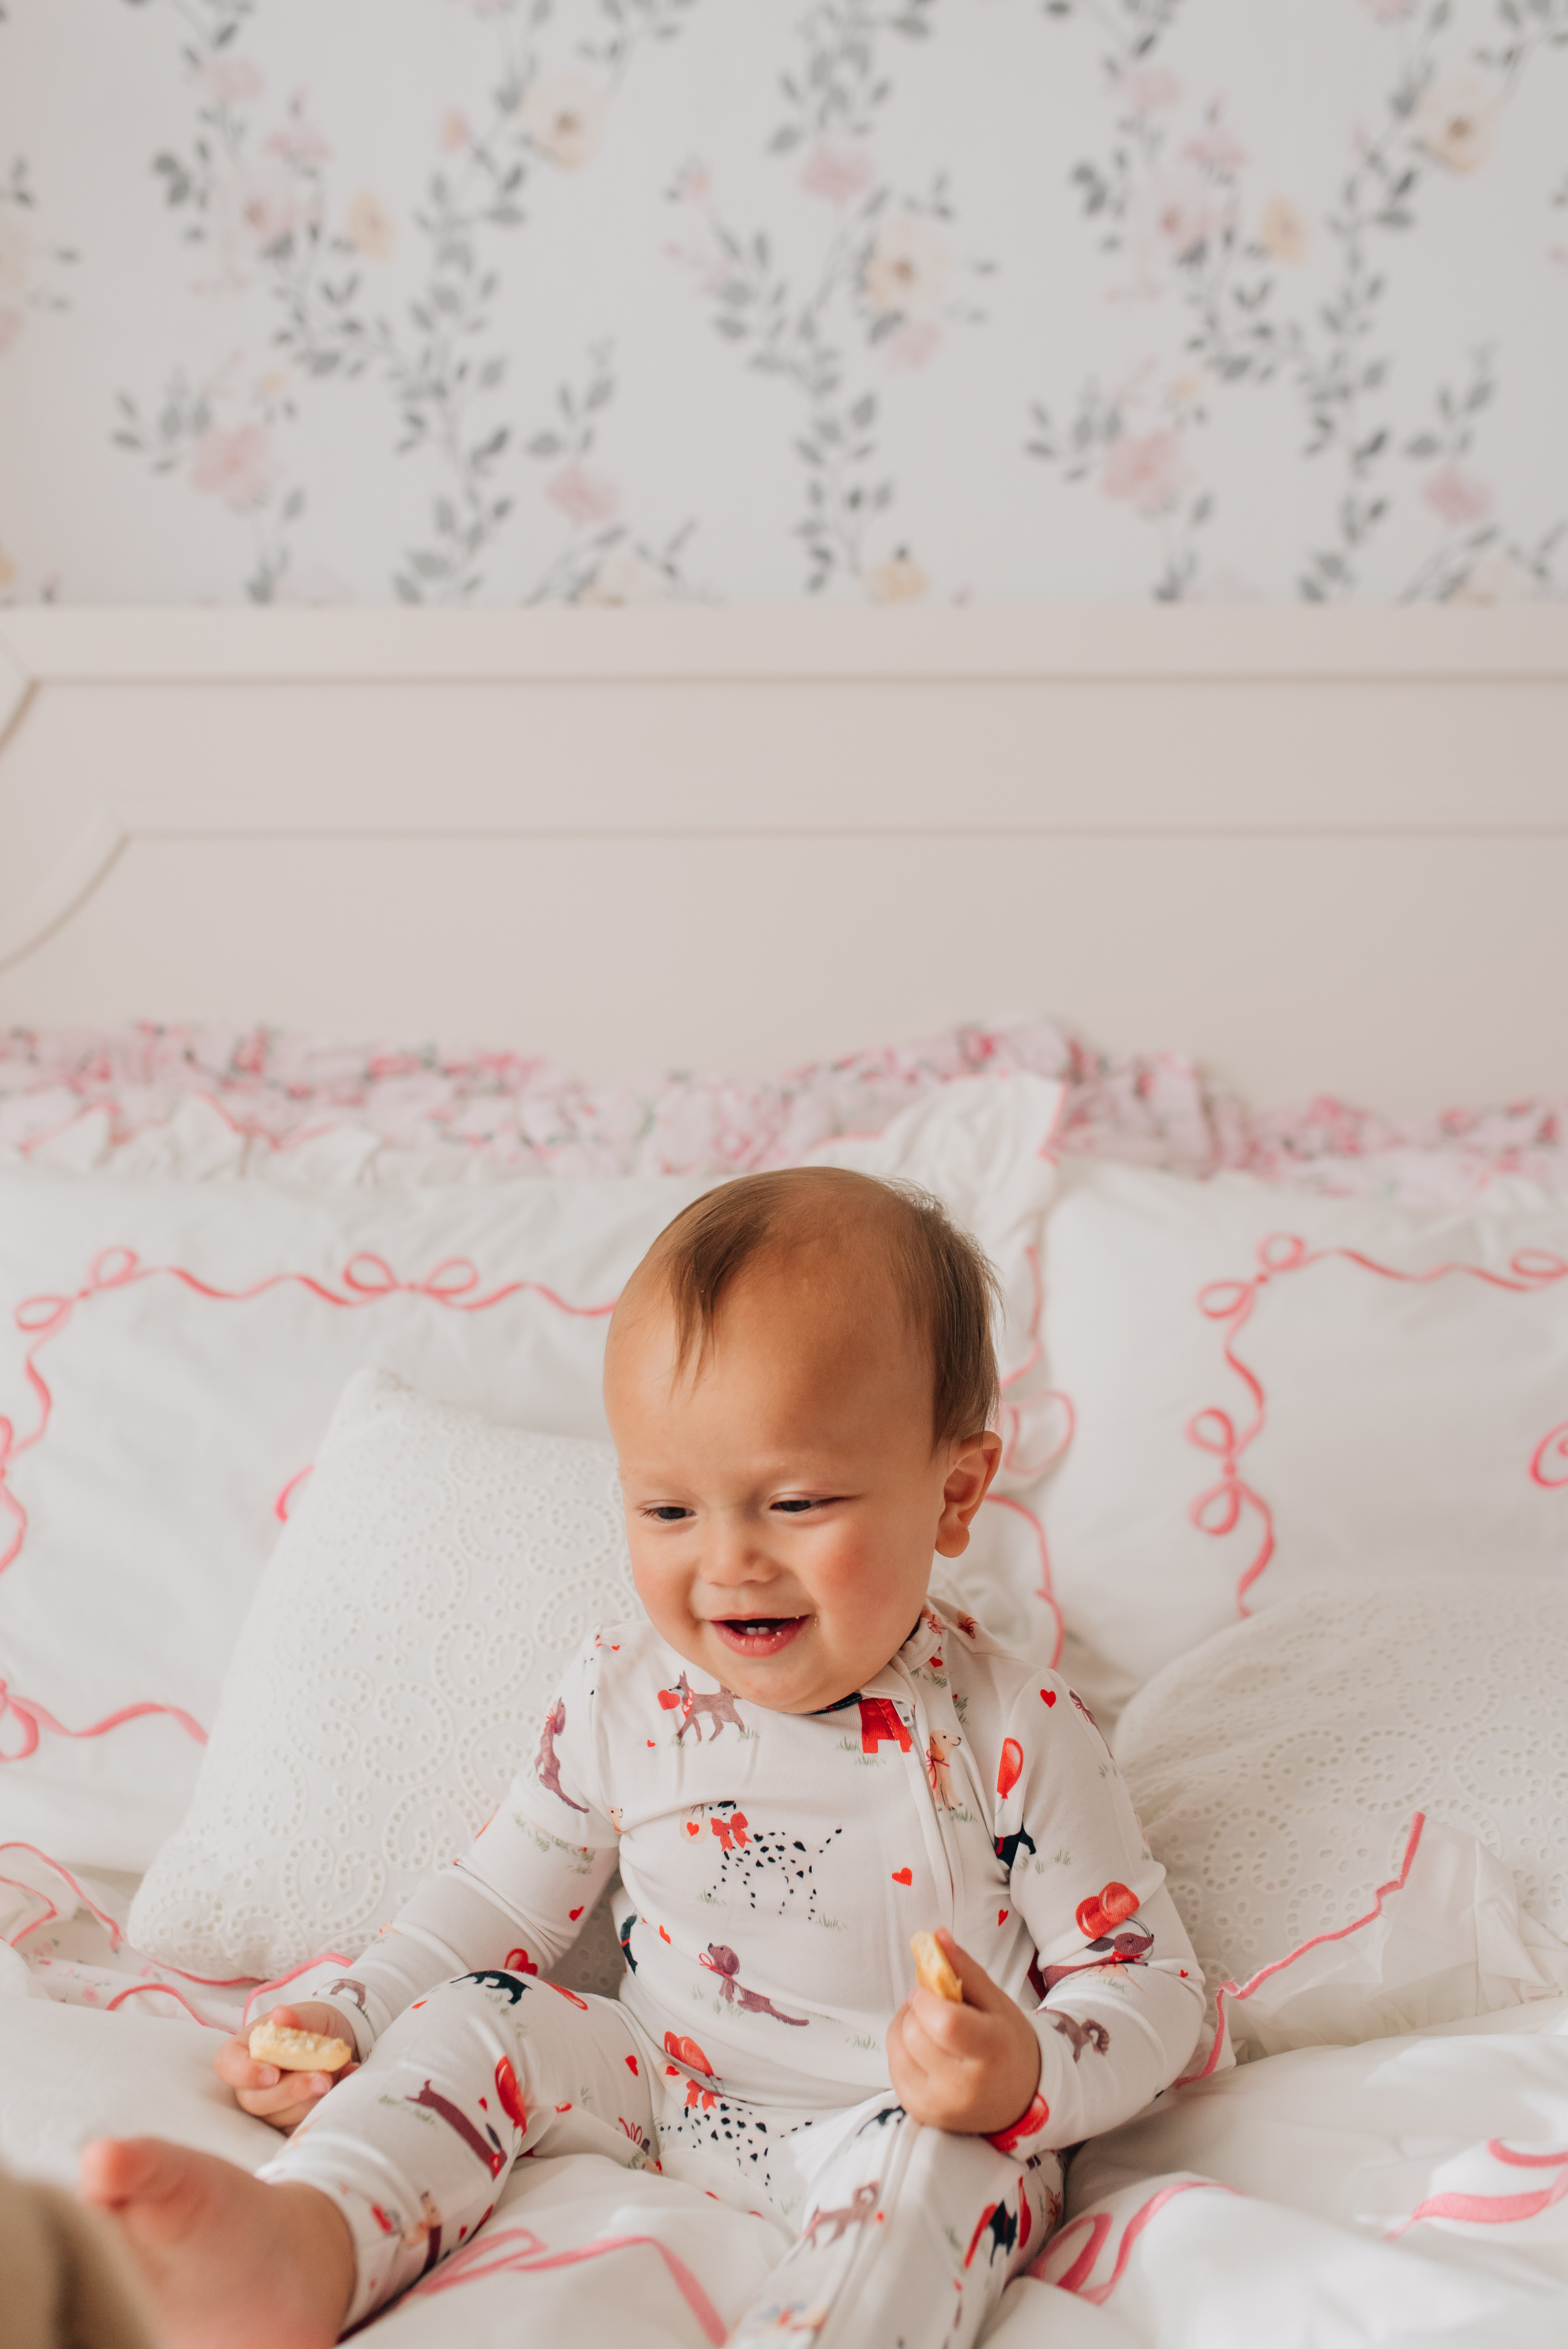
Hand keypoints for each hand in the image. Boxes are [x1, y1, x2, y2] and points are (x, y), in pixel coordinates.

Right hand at [214, 2002, 358, 2134]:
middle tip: (323, 2079)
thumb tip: (280, 2016)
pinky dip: (329, 2104)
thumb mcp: (308, 2015)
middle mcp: (250, 2083)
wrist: (336, 2038)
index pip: (227, 2065)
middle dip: (291, 2091)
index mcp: (244, 2050)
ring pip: (281, 2117)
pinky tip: (349, 2077)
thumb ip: (294, 2019)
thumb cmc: (311, 2024)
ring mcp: (269, 2106)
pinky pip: (304, 2123)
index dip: (245, 2073)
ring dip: (312, 2099)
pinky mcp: (290, 2121)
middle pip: (254, 2101)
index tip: (272, 2074)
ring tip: (337, 2074)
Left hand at [886, 1931, 1041, 2137]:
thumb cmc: (1007, 2045)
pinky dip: (902, 2049)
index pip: (944, 2022)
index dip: (928, 1998)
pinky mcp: (920, 2112)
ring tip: (930, 2027)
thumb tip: (936, 1936)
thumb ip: (965, 1969)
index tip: (932, 1990)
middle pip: (914, 2032)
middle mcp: (963, 2086)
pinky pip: (893, 2067)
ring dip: (906, 2027)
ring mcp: (938, 2104)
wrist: (1018, 2099)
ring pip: (897, 2047)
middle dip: (917, 2009)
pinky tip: (924, 2049)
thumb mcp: (996, 2002)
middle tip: (935, 2007)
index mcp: (989, 2051)